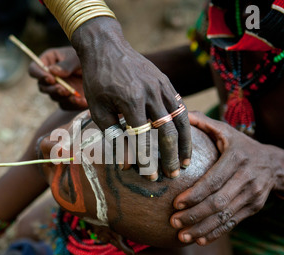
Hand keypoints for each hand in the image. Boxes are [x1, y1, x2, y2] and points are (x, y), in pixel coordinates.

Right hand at [29, 46, 87, 110]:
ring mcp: (59, 88)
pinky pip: (66, 105)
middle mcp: (51, 76)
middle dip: (52, 89)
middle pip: (42, 86)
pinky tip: (83, 101)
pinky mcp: (68, 99)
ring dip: (62, 97)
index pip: (34, 69)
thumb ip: (66, 65)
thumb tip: (52, 71)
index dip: (39, 75)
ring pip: (53, 97)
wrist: (104, 71)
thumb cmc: (90, 56)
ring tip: (74, 94)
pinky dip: (73, 105)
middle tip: (63, 89)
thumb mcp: (78, 58)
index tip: (50, 79)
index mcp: (49, 60)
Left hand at [71, 17, 191, 180]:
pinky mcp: (166, 82)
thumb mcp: (98, 109)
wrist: (106, 47)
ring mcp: (161, 85)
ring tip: (186, 162)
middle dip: (171, 157)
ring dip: (184, 143)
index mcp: (130, 100)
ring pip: (180, 120)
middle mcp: (150, 92)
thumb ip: (112, 135)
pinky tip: (184, 140)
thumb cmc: (97, 80)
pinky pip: (180, 106)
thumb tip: (125, 164)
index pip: (142, 138)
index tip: (151, 178)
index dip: (147, 160)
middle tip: (172, 175)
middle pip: (167, 131)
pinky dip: (184, 125)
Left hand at [170, 111, 276, 244]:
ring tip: (182, 236)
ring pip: (225, 216)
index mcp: (237, 158)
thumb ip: (204, 123)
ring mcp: (253, 195)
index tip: (176, 203)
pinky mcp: (254, 208)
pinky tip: (199, 240)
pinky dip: (216, 233)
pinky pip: (233, 223)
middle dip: (194, 214)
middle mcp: (247, 178)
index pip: (214, 180)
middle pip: (219, 202)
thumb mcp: (227, 131)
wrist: (275, 163)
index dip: (195, 194)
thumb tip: (180, 114)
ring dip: (202, 228)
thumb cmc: (241, 146)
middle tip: (173, 221)